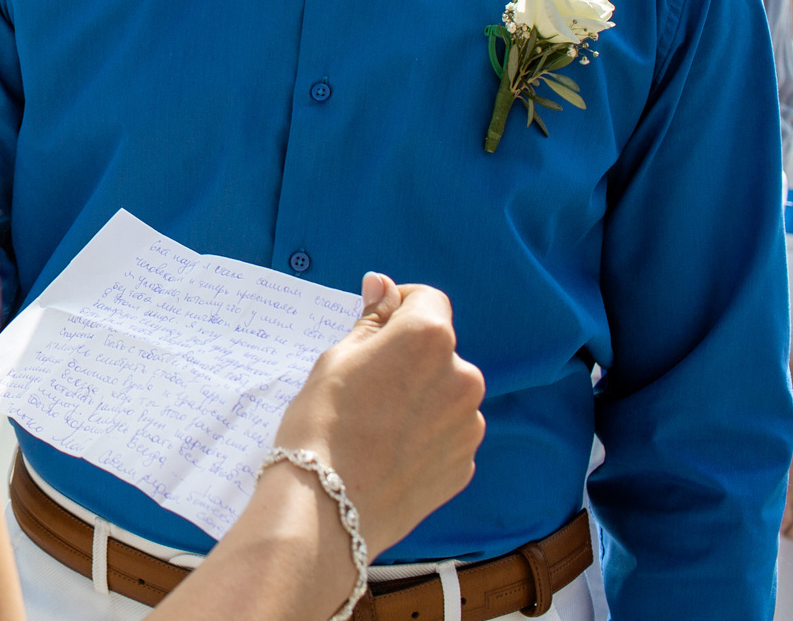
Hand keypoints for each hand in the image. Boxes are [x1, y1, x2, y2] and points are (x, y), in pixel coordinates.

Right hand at [270, 273, 485, 554]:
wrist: (329, 508)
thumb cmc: (323, 422)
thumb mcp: (338, 358)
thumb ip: (372, 320)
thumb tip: (382, 286)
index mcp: (430, 339)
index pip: (428, 300)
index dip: (399, 306)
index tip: (376, 324)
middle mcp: (463, 377)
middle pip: (439, 350)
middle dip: (410, 357)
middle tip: (367, 383)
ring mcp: (469, 425)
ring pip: (445, 393)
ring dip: (421, 396)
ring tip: (378, 423)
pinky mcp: (465, 464)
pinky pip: (448, 433)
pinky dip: (426, 434)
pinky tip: (390, 451)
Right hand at [780, 435, 792, 538]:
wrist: (777, 428)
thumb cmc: (789, 446)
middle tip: (789, 533)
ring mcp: (786, 490)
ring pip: (787, 523)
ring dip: (781, 530)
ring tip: (775, 528)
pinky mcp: (771, 487)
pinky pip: (773, 513)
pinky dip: (771, 521)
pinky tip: (765, 520)